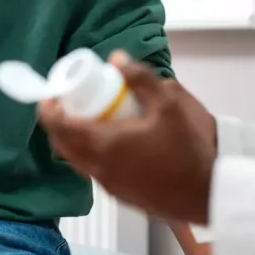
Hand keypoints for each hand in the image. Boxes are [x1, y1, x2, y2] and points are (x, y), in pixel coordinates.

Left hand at [37, 50, 217, 224]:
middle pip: (62, 145)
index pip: (59, 127)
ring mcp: (107, 184)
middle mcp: (98, 167)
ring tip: (90, 119)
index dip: (48, 109)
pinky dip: (89, 153)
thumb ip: (141, 79)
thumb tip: (116, 58)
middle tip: (69, 103)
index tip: (50, 95)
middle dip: (59, 123)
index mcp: (104, 144)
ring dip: (74, 139)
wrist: (205, 195)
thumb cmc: (186, 149)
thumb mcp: (169, 105)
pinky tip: (112, 141)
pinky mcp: (119, 195)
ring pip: (76, 160)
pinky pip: (92, 170)